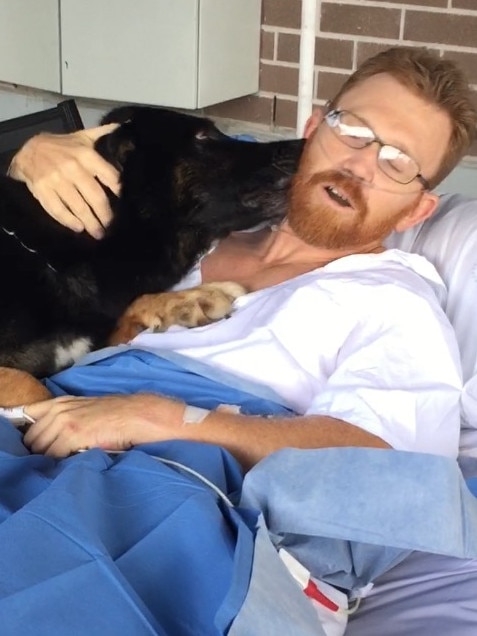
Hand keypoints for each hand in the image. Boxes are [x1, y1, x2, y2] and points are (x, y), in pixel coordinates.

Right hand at [9, 124, 120, 238]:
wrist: (29, 151)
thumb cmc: (62, 147)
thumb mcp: (83, 137)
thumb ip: (103, 134)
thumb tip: (123, 127)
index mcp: (86, 155)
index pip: (110, 176)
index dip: (119, 192)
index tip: (125, 204)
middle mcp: (73, 168)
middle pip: (96, 196)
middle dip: (105, 215)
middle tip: (111, 226)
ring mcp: (57, 180)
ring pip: (78, 206)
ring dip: (90, 223)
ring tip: (98, 233)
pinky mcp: (43, 190)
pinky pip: (58, 209)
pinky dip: (69, 221)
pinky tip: (78, 228)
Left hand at [23, 393, 185, 456]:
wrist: (141, 415)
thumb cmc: (118, 416)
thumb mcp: (87, 412)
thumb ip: (67, 420)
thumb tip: (50, 442)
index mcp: (61, 403)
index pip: (28, 417)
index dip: (32, 437)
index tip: (40, 448)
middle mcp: (59, 409)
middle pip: (32, 439)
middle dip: (39, 452)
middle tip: (57, 460)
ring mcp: (65, 420)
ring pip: (41, 449)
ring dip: (49, 459)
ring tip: (66, 463)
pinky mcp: (74, 433)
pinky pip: (54, 455)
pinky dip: (59, 464)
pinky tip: (73, 463)